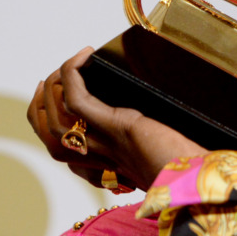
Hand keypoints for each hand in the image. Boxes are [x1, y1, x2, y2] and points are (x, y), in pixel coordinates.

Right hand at [26, 47, 207, 190]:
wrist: (196, 178)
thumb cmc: (183, 166)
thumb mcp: (152, 151)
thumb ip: (138, 139)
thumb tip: (140, 113)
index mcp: (101, 167)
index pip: (58, 145)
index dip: (48, 115)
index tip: (57, 90)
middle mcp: (94, 159)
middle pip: (46, 131)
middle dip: (41, 101)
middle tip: (51, 77)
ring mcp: (102, 143)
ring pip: (52, 117)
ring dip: (53, 86)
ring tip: (68, 64)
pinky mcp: (115, 127)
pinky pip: (76, 99)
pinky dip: (73, 73)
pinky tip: (84, 56)